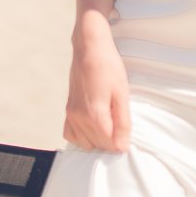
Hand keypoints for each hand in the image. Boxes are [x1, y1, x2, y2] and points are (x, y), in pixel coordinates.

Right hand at [65, 15, 131, 151]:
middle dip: (111, 141)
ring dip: (98, 140)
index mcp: (94, 115)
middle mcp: (79, 118)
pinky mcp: (67, 111)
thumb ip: (122, 123)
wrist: (89, 49)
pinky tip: (94, 127)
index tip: (128, 133)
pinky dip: (83, 137)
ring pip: (85, 143)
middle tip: (121, 125)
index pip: (109, 145)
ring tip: (110, 124)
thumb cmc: (108, 68)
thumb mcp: (122, 94)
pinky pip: (71, 134)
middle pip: (98, 145)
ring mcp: (71, 115)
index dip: (121, 143)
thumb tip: (122, 147)